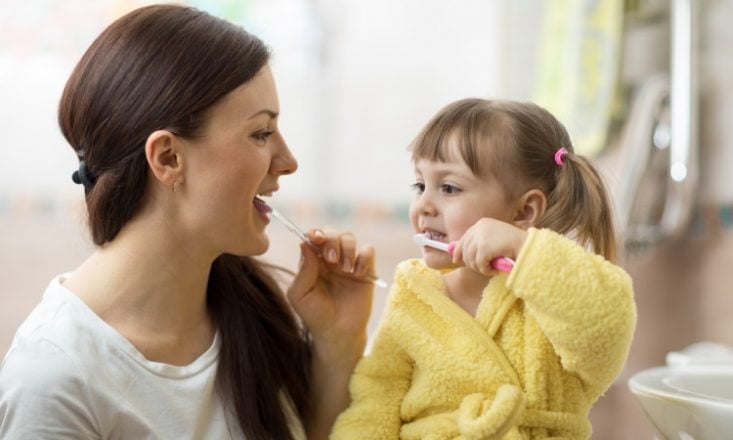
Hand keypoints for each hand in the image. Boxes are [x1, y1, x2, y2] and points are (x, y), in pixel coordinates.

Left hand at [287, 228, 374, 363]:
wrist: (337, 333)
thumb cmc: (315, 315)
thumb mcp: (300, 294)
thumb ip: (303, 270)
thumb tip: (305, 244)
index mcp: (312, 261)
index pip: (313, 237)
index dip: (315, 233)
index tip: (316, 239)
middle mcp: (330, 259)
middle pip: (332, 232)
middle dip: (332, 240)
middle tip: (331, 259)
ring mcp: (348, 263)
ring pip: (350, 238)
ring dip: (347, 249)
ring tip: (345, 270)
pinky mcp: (365, 271)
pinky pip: (368, 250)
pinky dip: (364, 257)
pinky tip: (357, 274)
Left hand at [451, 218, 526, 275]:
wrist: (528, 246)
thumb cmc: (514, 245)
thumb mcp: (494, 239)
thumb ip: (479, 243)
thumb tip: (456, 254)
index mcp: (482, 223)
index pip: (464, 238)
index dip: (459, 250)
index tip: (456, 259)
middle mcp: (479, 227)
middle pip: (465, 250)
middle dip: (471, 262)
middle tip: (481, 269)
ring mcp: (481, 237)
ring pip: (471, 259)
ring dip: (480, 268)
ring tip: (490, 269)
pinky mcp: (484, 247)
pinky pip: (479, 264)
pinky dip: (485, 270)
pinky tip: (493, 270)